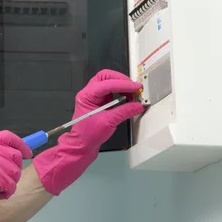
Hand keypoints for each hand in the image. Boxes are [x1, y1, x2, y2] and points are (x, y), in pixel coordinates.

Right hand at [0, 130, 31, 221]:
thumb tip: (15, 154)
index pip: (8, 136)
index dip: (20, 144)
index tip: (28, 153)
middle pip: (17, 156)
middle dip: (14, 169)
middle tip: (0, 179)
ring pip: (16, 173)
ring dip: (8, 184)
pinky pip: (12, 186)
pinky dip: (4, 194)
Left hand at [32, 69, 144, 195]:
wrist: (81, 144)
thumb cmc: (90, 134)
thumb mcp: (109, 122)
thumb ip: (125, 111)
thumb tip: (139, 105)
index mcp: (87, 96)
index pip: (106, 84)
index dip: (123, 84)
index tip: (136, 87)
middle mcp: (88, 92)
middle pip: (104, 76)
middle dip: (120, 79)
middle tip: (133, 87)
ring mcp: (93, 95)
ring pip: (107, 81)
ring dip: (121, 85)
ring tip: (132, 93)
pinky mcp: (98, 100)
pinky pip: (110, 90)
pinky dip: (120, 91)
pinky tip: (127, 97)